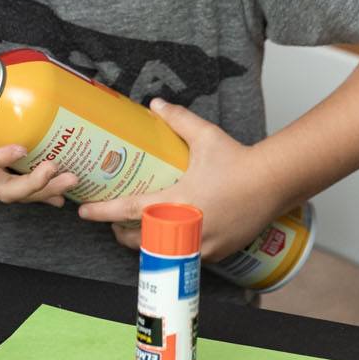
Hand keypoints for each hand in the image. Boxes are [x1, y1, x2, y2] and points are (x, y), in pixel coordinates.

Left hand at [76, 98, 280, 255]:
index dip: (103, 211)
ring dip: (146, 242)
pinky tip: (169, 237)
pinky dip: (172, 248)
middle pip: (139, 240)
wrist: (274, 183)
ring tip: (137, 229)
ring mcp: (201, 245)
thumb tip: (155, 103)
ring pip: (161, 251)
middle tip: (112, 222)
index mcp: (177, 202)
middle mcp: (186, 228)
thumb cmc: (239, 162)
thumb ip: (177, 119)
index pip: (130, 210)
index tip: (84, 211)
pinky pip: (185, 255)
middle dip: (121, 233)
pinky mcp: (216, 253)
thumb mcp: (205, 136)